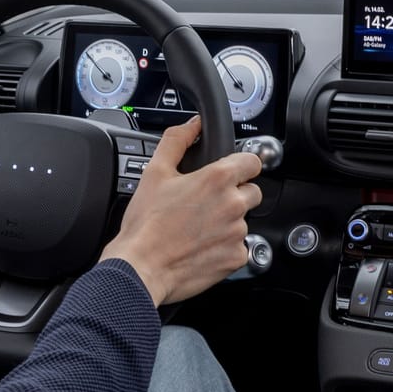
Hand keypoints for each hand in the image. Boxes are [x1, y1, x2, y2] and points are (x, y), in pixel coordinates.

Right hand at [102, 117, 262, 306]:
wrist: (141, 267)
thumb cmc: (146, 223)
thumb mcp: (155, 172)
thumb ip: (177, 140)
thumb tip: (193, 124)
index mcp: (218, 179)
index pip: (252, 161)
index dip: (240, 165)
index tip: (230, 173)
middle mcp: (233, 204)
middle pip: (252, 192)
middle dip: (234, 195)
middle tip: (205, 204)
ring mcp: (237, 233)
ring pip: (243, 220)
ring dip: (227, 222)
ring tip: (197, 228)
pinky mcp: (236, 258)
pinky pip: (239, 247)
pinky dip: (224, 247)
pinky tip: (201, 246)